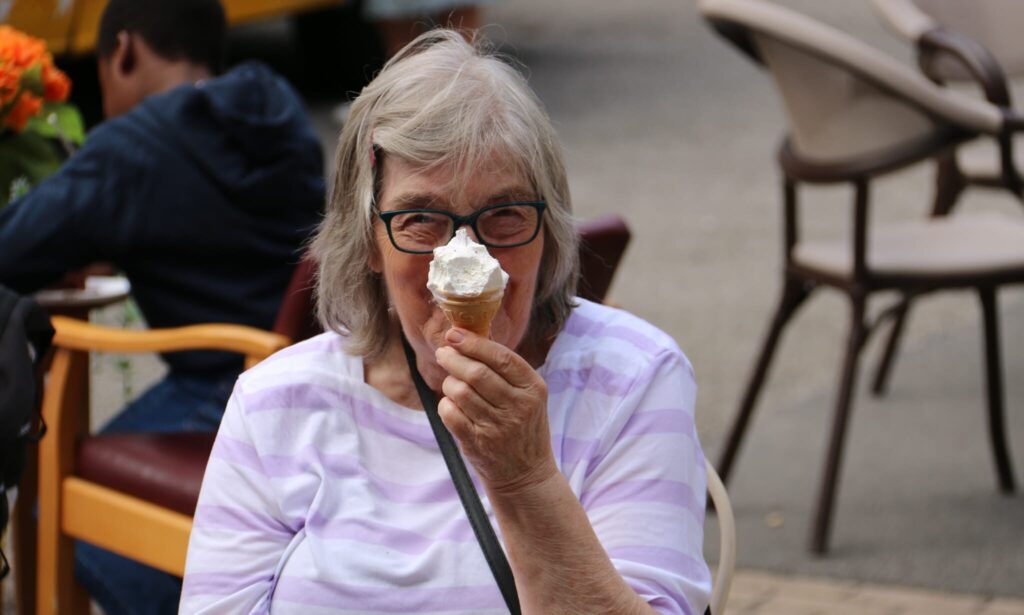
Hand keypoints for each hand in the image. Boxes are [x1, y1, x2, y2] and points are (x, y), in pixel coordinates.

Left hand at [434, 327, 557, 493]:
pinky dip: (446, 404)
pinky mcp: (478, 443)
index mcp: (533, 388)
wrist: (526, 473)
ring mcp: (498, 427)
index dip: (474, 343)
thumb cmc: (523, 425)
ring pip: (460, 392)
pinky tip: (451, 403)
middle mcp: (518, 407)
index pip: (502, 357)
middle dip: (454, 358)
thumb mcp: (528, 395)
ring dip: (449, 382)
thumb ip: (505, 369)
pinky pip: (451, 414)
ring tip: (451, 381)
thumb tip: (468, 336)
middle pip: (477, 373)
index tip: (454, 334)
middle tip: (443, 353)